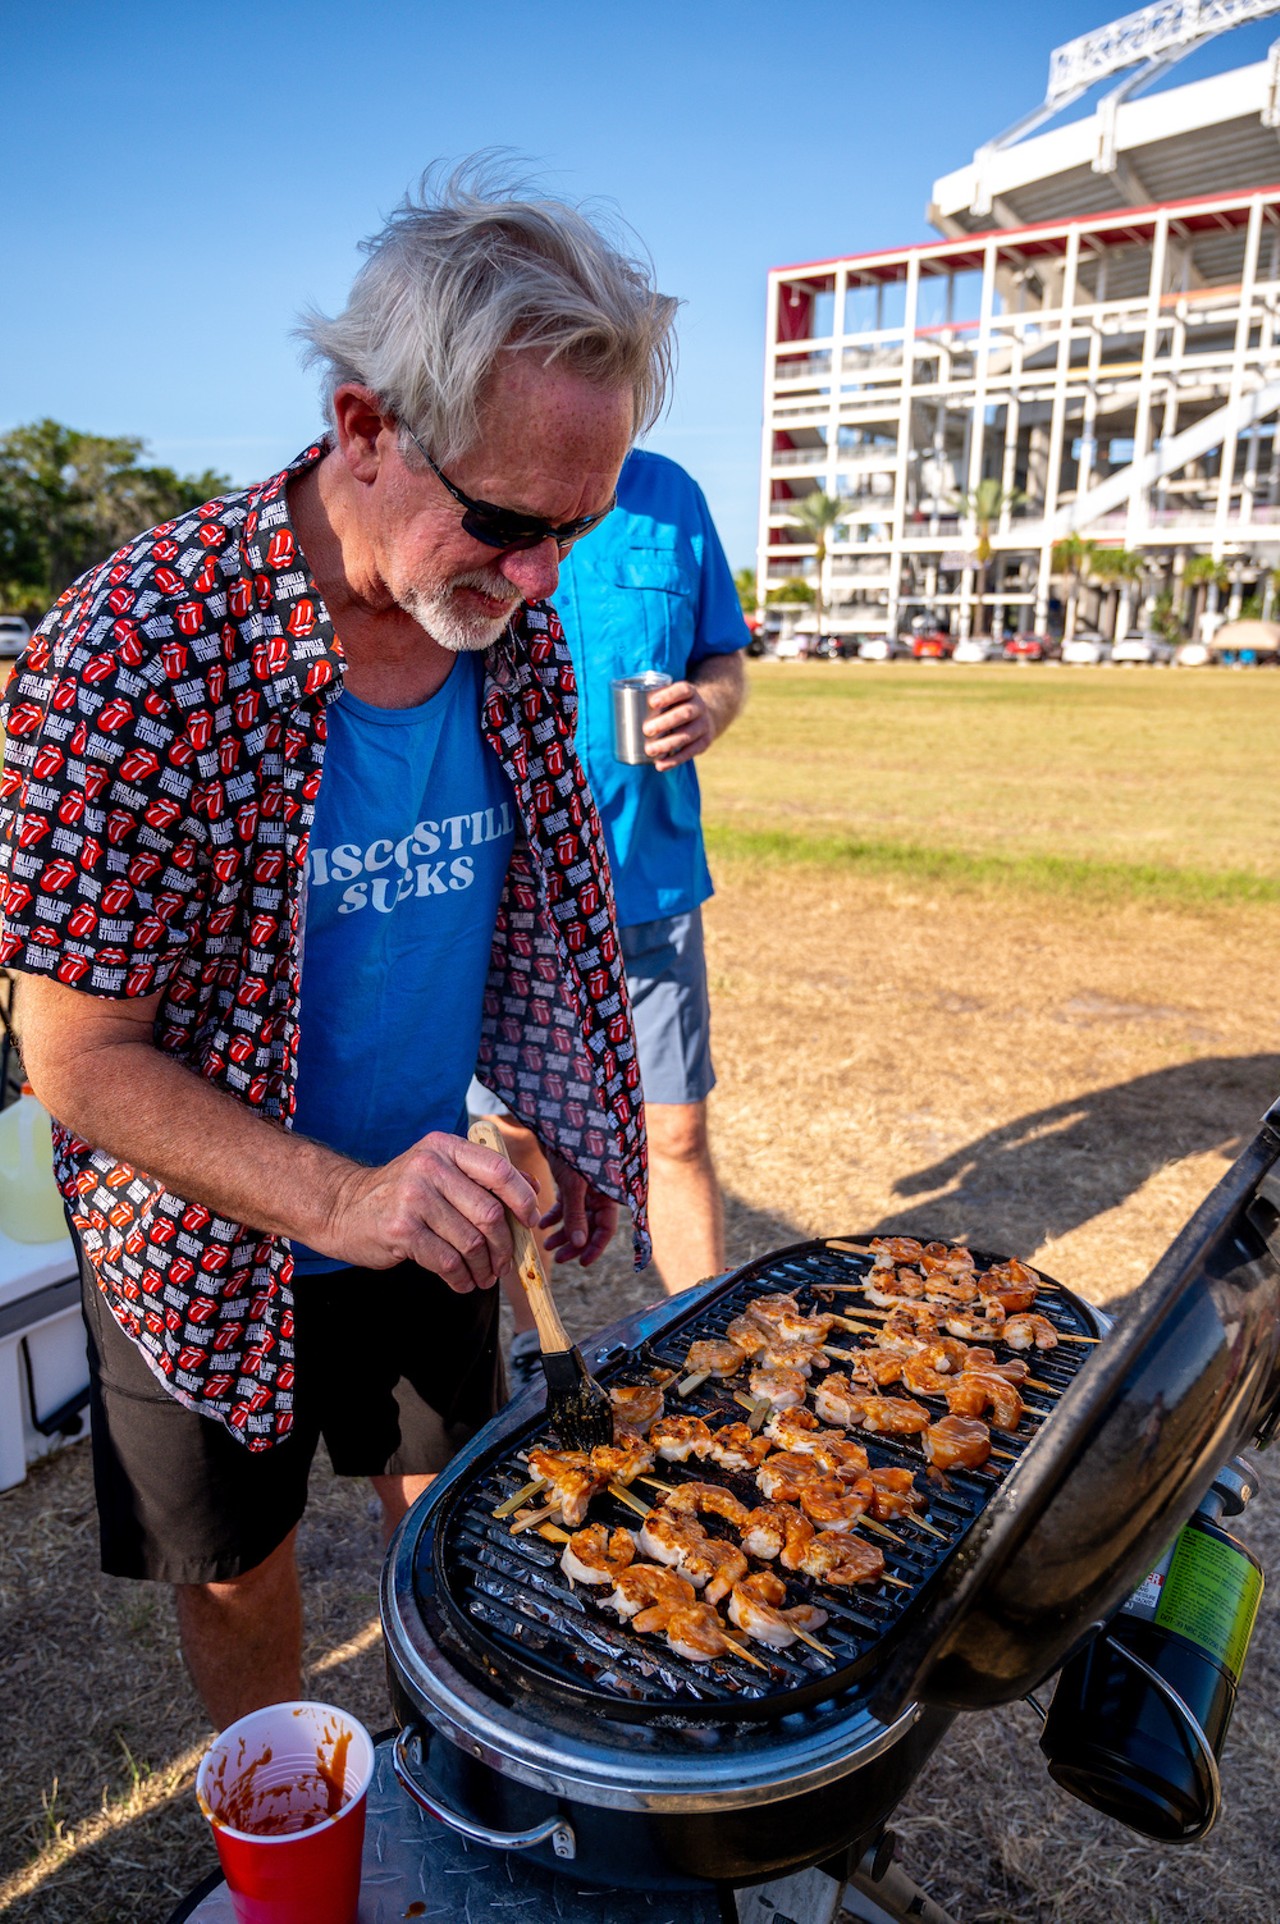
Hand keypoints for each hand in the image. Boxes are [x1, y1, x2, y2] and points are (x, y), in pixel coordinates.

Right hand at [324, 1131, 539, 1292]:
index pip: (498, 1169)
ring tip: (485, 1276)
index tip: (530, 1220)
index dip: (522, 1197)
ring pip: (471, 1242)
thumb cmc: (402, 1192)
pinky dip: (462, 1278)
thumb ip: (481, 1175)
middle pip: (489, 1212)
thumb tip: (531, 1187)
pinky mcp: (401, 1230)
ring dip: (484, 1266)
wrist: (343, 1206)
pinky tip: (463, 1281)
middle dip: (505, 1245)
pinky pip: (448, 1262)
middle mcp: (429, 1167)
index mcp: (445, 1147)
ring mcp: (413, 1198)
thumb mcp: (439, 1169)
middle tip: (505, 1262)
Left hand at [539, 1149, 618, 1264]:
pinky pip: (565, 1205)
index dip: (595, 1248)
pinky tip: (542, 1224)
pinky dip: (554, 1216)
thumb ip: (576, 1215)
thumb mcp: (573, 1185)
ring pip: (576, 1218)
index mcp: (608, 1194)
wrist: (557, 1121)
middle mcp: (599, 1193)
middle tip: (557, 1257)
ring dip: (562, 1232)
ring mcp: (585, 1188)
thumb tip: (579, 1245)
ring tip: (547, 1244)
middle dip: (574, 1244)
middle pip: (590, 1227)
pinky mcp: (571, 1182)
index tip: (581, 1264)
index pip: (606, 1228)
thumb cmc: (571, 1149)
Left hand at [642, 679, 712, 769]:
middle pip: (685, 714)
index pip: (682, 690)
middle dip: (665, 722)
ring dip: (668, 744)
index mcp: (690, 692)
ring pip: (687, 735)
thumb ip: (651, 699)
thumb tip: (614, 706)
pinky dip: (674, 760)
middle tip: (646, 730)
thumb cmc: (675, 706)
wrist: (704, 716)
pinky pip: (690, 752)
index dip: (669, 695)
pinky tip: (660, 765)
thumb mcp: (670, 697)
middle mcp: (700, 707)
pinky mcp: (704, 742)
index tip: (652, 702)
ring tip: (650, 750)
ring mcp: (704, 725)